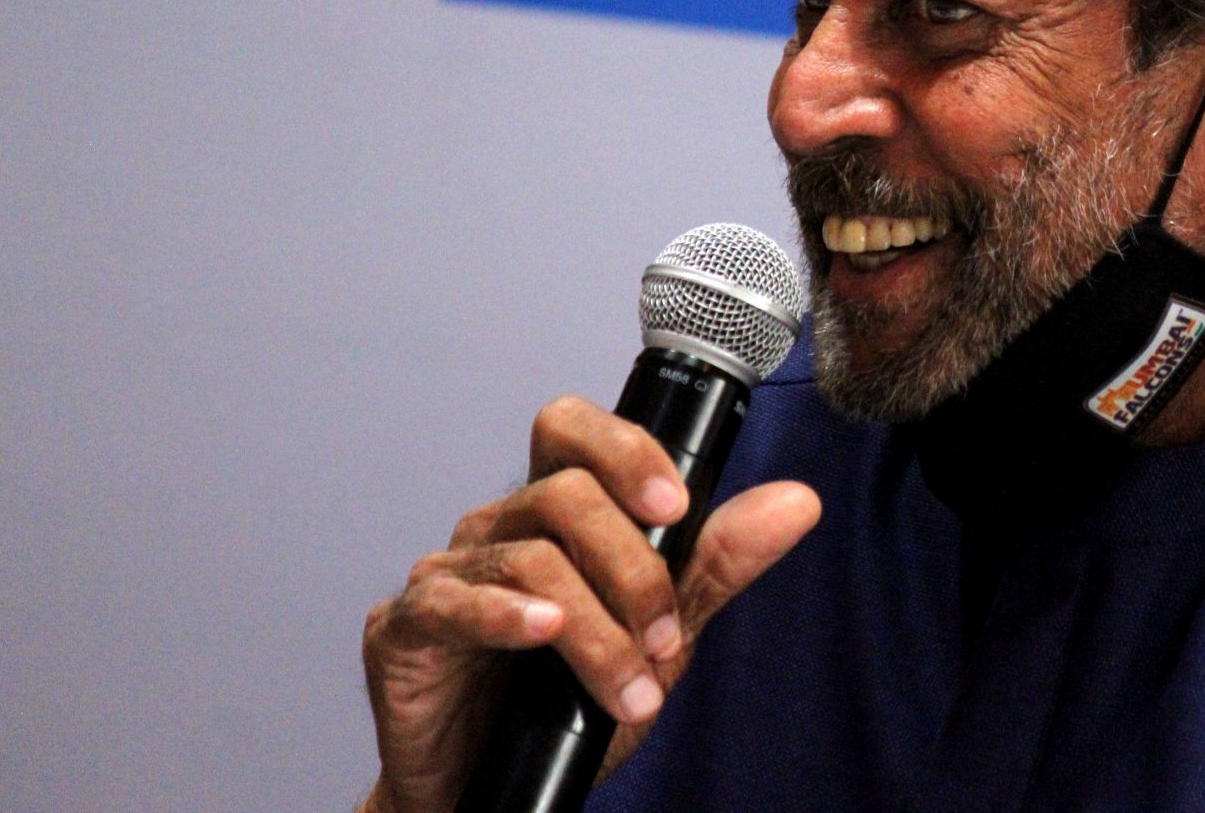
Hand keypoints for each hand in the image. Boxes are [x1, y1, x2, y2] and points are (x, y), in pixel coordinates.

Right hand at [358, 395, 821, 812]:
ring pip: (529, 557)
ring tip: (629, 689)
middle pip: (562, 493)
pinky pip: (453, 600)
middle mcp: (497, 528)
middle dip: (632, 568)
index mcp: (553, 512)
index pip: (574, 429)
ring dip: (596, 628)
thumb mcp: (662, 636)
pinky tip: (543, 636)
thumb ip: (718, 564)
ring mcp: (447, 574)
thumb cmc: (567, 706)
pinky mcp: (406, 627)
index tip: (677, 505)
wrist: (497, 795)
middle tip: (664, 638)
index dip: (625, 449)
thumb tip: (798, 502)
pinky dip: (506, 616)